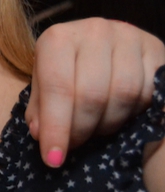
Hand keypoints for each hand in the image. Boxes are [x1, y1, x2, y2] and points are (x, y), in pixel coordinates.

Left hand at [27, 18, 164, 166]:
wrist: (100, 44)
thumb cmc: (66, 69)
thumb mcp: (43, 84)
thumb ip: (39, 108)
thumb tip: (40, 134)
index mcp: (58, 38)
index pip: (57, 87)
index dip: (56, 127)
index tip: (53, 159)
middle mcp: (94, 31)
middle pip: (92, 94)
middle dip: (82, 129)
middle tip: (75, 145)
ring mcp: (129, 37)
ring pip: (125, 95)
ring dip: (109, 124)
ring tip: (96, 129)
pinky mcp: (156, 49)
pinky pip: (150, 92)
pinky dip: (135, 113)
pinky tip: (121, 117)